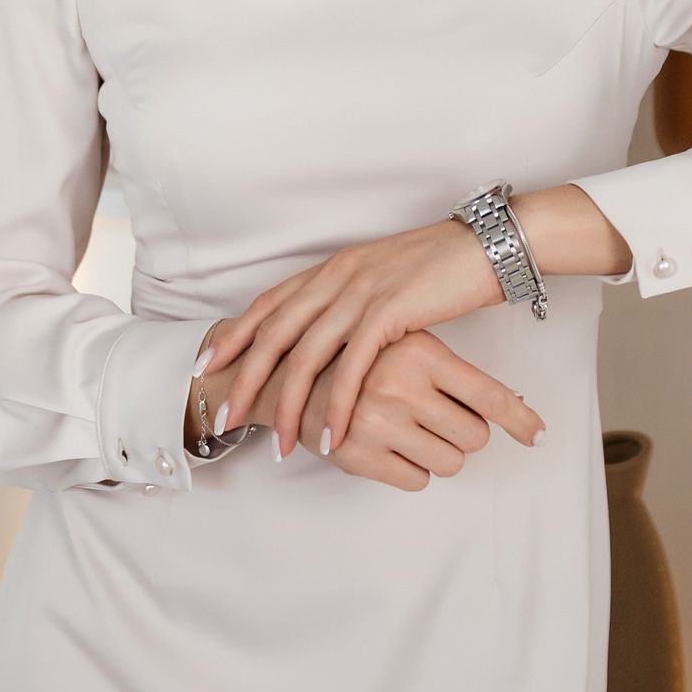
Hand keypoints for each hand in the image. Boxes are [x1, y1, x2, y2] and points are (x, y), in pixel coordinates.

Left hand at [198, 218, 506, 461]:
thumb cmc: (440, 267)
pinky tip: (330, 436)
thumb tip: (330, 335)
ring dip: (288, 405)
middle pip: (275, 334)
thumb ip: (349, 300)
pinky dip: (336, 406)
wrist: (484, 247)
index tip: (207, 365)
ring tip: (278, 444)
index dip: (235, 336)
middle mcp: (337, 276)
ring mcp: (361, 293)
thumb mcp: (382, 278)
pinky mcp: (389, 312)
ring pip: (307, 356)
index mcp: (332, 268)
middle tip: (224, 417)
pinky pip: (352, 369)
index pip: (270, 304)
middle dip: (245, 379)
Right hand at [268, 333, 545, 489]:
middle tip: (439, 419)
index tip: (540, 436)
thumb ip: (454, 374)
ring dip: (439, 453)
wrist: (290, 371)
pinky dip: (412, 469)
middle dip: (463, 434)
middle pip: (475, 437)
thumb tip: (515, 407)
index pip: (489, 396)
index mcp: (420, 352)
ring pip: (450, 463)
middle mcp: (400, 385)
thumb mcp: (408, 345)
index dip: (521, 420)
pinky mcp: (357, 454)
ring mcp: (377, 421)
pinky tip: (391, 446)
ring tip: (411, 430)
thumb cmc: (363, 357)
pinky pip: (417, 481)